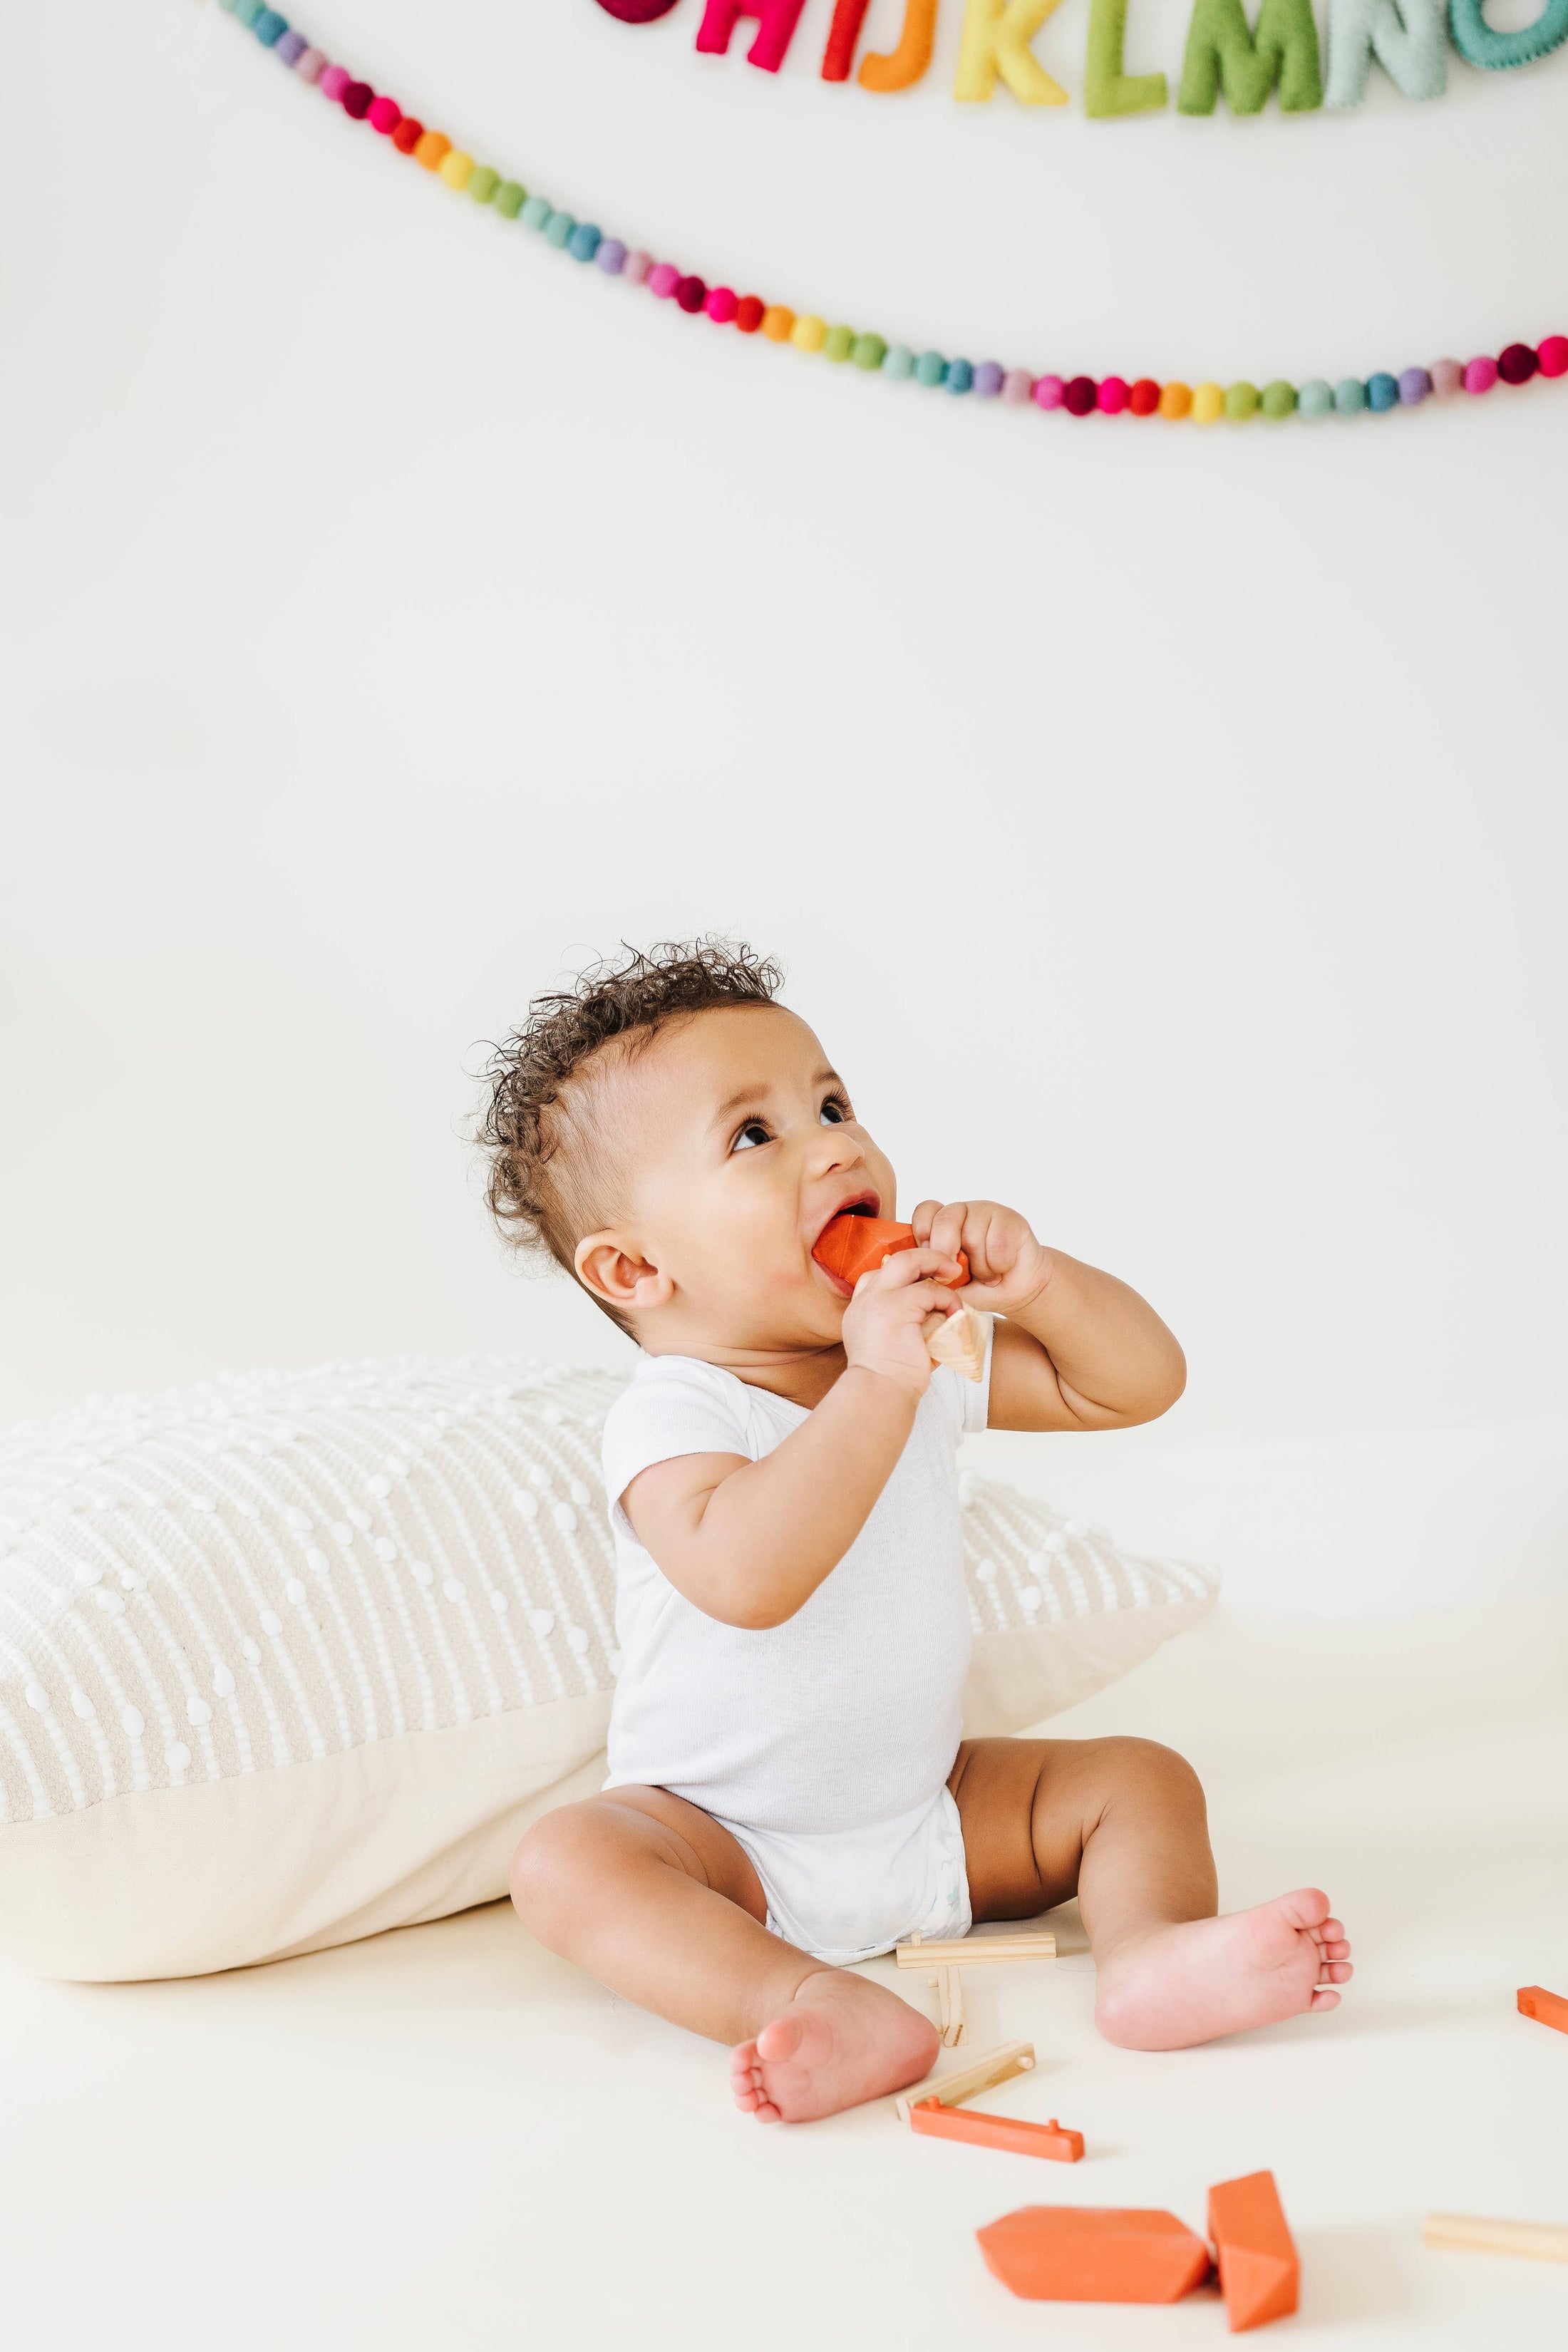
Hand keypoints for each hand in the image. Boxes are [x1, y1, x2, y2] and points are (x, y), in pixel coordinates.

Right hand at [840, 1245, 968, 1399]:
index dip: (905, 1275)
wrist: (880, 1395)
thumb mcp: (892, 1346)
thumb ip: (905, 1325)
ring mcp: (878, 1299)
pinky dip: (948, 1300)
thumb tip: (935, 1316)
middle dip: (925, 1257)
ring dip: (939, 1271)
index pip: (878, 1276)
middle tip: (949, 1267)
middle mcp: (865, 1300)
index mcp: (860, 1310)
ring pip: (910, 1263)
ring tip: (955, 1287)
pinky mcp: (897, 1306)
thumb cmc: (890, 1381)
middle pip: (894, 1259)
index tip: (926, 1283)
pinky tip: (955, 1315)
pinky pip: (930, 1291)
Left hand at [909, 1199, 1051, 1317]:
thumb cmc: (979, 1286)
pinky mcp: (1010, 1219)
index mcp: (941, 1224)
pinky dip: (998, 1264)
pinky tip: (1001, 1269)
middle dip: (947, 1252)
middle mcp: (962, 1212)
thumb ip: (929, 1275)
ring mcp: (986, 1212)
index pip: (924, 1212)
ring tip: (986, 1274)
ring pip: (972, 1234)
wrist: (1016, 1292)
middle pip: (944, 1220)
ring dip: (979, 1265)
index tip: (932, 1261)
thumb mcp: (947, 1286)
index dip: (924, 1235)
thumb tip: (912, 1272)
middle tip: (958, 1273)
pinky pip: (998, 1241)